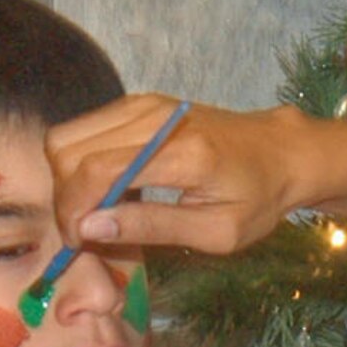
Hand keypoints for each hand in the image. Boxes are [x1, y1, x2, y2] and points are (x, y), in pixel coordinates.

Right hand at [46, 95, 306, 253]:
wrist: (281, 152)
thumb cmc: (256, 199)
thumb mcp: (216, 232)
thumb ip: (153, 227)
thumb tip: (90, 228)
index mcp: (181, 153)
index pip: (97, 171)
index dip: (73, 210)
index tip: (78, 243)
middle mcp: (154, 117)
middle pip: (69, 149)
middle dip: (65, 197)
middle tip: (84, 233)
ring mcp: (143, 104)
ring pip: (69, 135)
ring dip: (68, 179)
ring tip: (94, 213)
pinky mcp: (138, 103)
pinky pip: (86, 129)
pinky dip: (81, 163)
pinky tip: (108, 190)